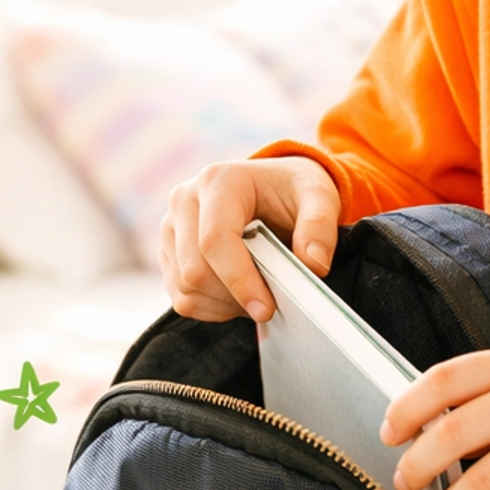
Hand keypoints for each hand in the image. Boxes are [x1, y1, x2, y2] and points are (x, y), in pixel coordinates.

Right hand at [160, 156, 340, 322]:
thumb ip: (319, 227)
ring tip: (257, 293)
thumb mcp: (319, 197)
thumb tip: (314, 264)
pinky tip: (238, 296)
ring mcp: (172, 228)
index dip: (239, 280)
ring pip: (185, 288)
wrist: (275, 186)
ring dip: (224, 305)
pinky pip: (182, 298)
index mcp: (219, 181)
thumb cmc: (294, 190)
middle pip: (194, 270)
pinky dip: (212, 308)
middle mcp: (185, 200)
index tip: (265, 308)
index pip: (215, 240)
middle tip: (269, 302)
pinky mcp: (169, 253)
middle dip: (234, 297)